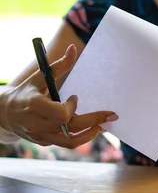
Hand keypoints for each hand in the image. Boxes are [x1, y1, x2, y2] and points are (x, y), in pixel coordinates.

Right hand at [0, 45, 117, 148]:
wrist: (5, 114)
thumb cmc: (26, 92)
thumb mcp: (39, 77)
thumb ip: (59, 65)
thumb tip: (74, 48)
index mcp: (35, 106)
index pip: (61, 114)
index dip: (71, 108)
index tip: (74, 97)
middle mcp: (38, 125)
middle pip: (71, 128)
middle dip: (94, 121)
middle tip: (112, 115)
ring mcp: (42, 136)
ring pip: (71, 142)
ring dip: (90, 134)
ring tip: (102, 126)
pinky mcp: (45, 143)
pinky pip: (66, 144)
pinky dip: (81, 137)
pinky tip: (91, 129)